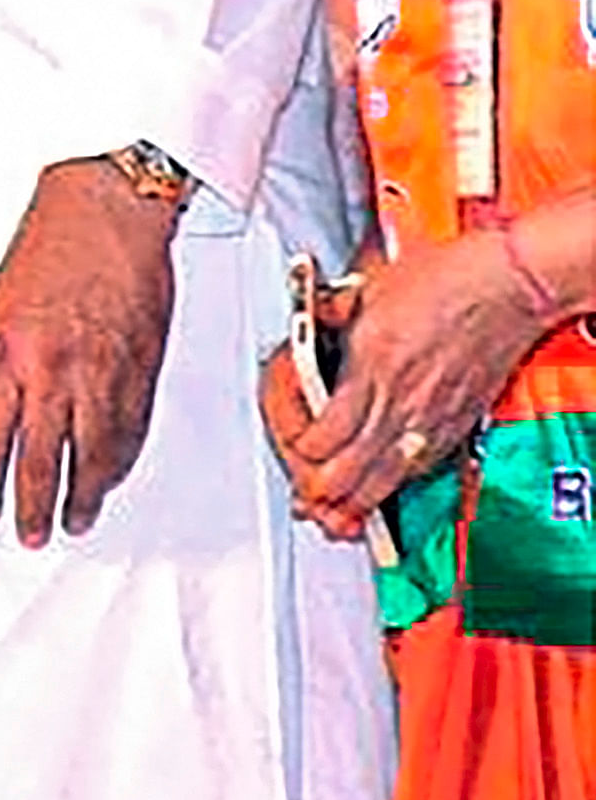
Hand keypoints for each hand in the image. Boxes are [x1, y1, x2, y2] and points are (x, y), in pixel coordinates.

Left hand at [0, 157, 183, 544]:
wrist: (107, 215)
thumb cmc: (47, 252)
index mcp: (9, 356)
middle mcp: (57, 373)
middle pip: (44, 460)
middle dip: (34, 505)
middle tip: (30, 535)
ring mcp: (105, 376)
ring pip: (95, 456)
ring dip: (83, 495)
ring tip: (72, 521)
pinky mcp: (143, 371)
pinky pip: (130, 432)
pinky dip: (118, 463)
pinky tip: (108, 480)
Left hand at [272, 242, 556, 539]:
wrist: (507, 286)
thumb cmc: (444, 280)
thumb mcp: (365, 292)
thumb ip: (329, 320)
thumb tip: (304, 336)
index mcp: (370, 366)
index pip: (324, 434)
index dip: (301, 451)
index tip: (293, 448)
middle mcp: (400, 398)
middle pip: (351, 468)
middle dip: (322, 490)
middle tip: (305, 501)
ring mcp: (433, 416)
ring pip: (388, 477)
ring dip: (360, 502)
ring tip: (339, 519)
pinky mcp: (459, 422)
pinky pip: (423, 467)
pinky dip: (399, 485)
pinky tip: (385, 493)